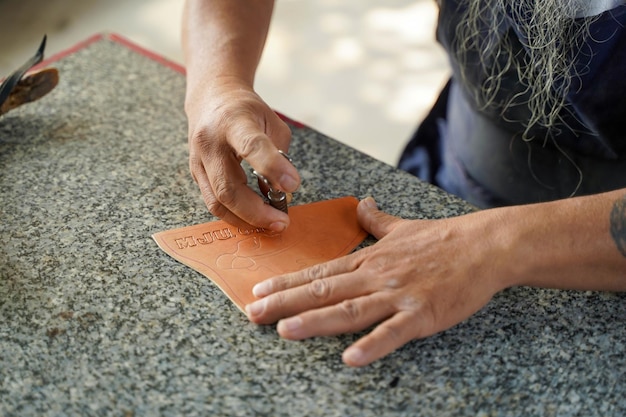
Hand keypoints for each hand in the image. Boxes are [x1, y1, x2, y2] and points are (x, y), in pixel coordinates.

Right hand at [185, 77, 300, 230]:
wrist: (211, 98)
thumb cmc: (246, 110)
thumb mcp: (272, 121)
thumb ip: (279, 154)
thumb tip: (283, 192)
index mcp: (233, 121)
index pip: (251, 146)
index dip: (273, 168)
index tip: (293, 186)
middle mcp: (209, 142)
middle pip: (229, 187)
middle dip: (258, 211)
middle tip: (282, 221)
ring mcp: (198, 160)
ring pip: (218, 202)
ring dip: (246, 219)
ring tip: (271, 223)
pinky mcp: (196, 175)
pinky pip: (214, 203)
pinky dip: (236, 215)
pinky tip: (254, 218)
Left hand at [245, 197, 509, 365]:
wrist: (483, 245)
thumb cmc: (442, 239)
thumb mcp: (403, 227)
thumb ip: (377, 220)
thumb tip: (362, 203)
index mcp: (369, 260)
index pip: (320, 272)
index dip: (288, 282)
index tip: (259, 290)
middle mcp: (376, 276)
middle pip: (324, 291)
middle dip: (285, 303)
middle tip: (253, 313)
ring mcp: (398, 295)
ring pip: (350, 310)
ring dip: (315, 321)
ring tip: (284, 330)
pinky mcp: (423, 313)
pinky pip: (394, 332)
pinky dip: (372, 345)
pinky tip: (350, 358)